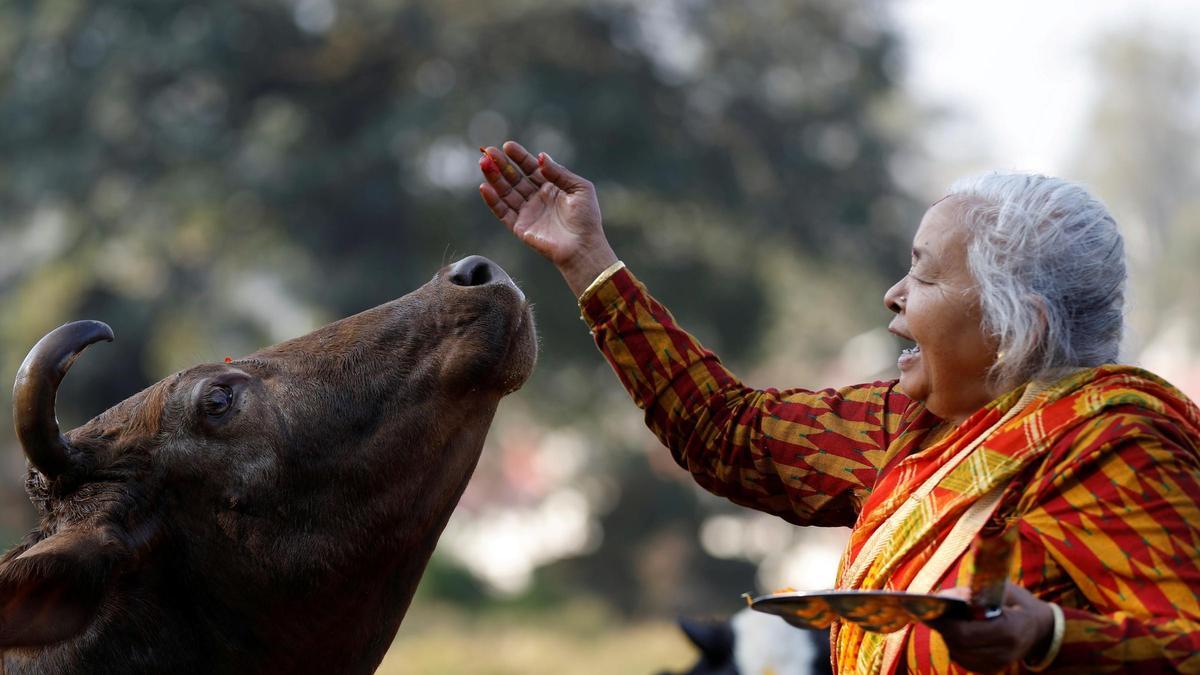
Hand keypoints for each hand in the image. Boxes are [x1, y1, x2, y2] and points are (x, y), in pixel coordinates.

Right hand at [478, 141, 616, 296]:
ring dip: (494, 178)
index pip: (531, 167)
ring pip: (505, 192)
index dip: (519, 157)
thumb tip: (540, 156)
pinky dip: (492, 200)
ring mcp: (527, 212)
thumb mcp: (579, 188)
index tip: (507, 146)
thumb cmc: (586, 218)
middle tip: (488, 152)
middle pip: (514, 177)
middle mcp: (536, 197)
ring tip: (484, 164)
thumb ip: (559, 172)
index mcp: (551, 186)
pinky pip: (502, 211)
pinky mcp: (520, 227)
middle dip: (501, 164)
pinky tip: (485, 187)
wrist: (583, 247)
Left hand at [925, 583, 1055, 672]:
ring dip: (948, 638)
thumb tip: (942, 597)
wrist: (1040, 628)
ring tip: (948, 622)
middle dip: (944, 629)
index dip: (945, 624)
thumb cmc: (1018, 603)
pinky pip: (965, 661)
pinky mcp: (993, 669)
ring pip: (958, 655)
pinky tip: (958, 634)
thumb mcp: (1001, 590)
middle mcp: (1004, 653)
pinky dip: (956, 647)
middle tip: (934, 614)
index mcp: (1009, 630)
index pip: (965, 634)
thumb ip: (973, 592)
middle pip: (958, 645)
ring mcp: (999, 665)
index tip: (932, 611)